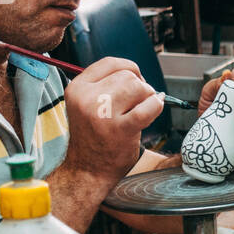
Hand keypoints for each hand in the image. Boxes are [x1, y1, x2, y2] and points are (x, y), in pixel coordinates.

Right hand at [64, 56, 163, 186]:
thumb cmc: (94, 136)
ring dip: (148, 96)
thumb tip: (137, 74)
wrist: (88, 170)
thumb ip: (104, 85)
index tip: (136, 79)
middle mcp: (87, 98)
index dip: (129, 68)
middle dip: (140, 86)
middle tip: (138, 102)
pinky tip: (155, 108)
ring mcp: (102, 113)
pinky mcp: (120, 129)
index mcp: (77, 88)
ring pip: (139, 87)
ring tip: (141, 110)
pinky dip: (156, 105)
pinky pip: (148, 107)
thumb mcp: (87, 104)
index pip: (110, 63)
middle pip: (127, 75)